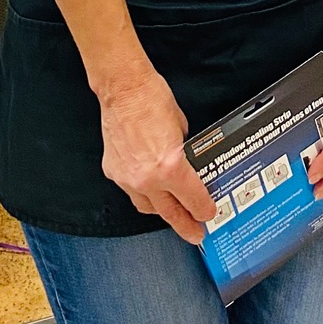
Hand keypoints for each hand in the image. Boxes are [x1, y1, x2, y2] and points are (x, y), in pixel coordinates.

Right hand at [97, 64, 216, 241]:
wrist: (123, 89)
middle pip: (169, 213)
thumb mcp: (183, 127)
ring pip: (147, 207)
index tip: (209, 214)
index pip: (192, 199)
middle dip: (185, 225)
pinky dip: (142, 194)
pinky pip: (131, 192)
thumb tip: (190, 163)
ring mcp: (128, 178)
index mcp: (170, 166)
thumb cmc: (154, 99)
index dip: (204, 209)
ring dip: (162, 212)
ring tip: (174, 214)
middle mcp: (148, 178)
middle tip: (196, 234)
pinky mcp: (113, 172)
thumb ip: (186, 151)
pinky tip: (150, 192)